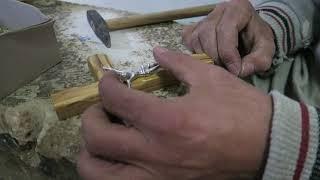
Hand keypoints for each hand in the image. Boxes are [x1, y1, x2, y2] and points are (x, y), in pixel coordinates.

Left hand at [78, 47, 272, 179]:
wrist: (266, 146)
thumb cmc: (239, 110)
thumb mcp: (209, 78)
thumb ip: (176, 63)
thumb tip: (156, 53)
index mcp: (166, 120)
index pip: (115, 100)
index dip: (105, 85)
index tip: (110, 80)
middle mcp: (154, 152)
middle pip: (97, 138)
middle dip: (92, 117)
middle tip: (103, 108)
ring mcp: (157, 177)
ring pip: (98, 174)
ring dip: (91, 154)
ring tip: (104, 139)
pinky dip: (112, 172)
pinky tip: (121, 158)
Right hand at [182, 0, 274, 76]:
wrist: (250, 36)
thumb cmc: (257, 41)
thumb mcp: (266, 51)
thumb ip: (258, 61)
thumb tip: (238, 71)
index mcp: (238, 9)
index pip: (226, 30)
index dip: (228, 53)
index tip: (235, 70)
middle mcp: (219, 10)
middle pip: (207, 34)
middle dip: (216, 57)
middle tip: (226, 71)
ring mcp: (204, 18)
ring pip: (196, 39)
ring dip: (205, 57)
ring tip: (218, 66)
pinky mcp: (194, 28)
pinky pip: (188, 41)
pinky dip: (195, 53)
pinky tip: (208, 59)